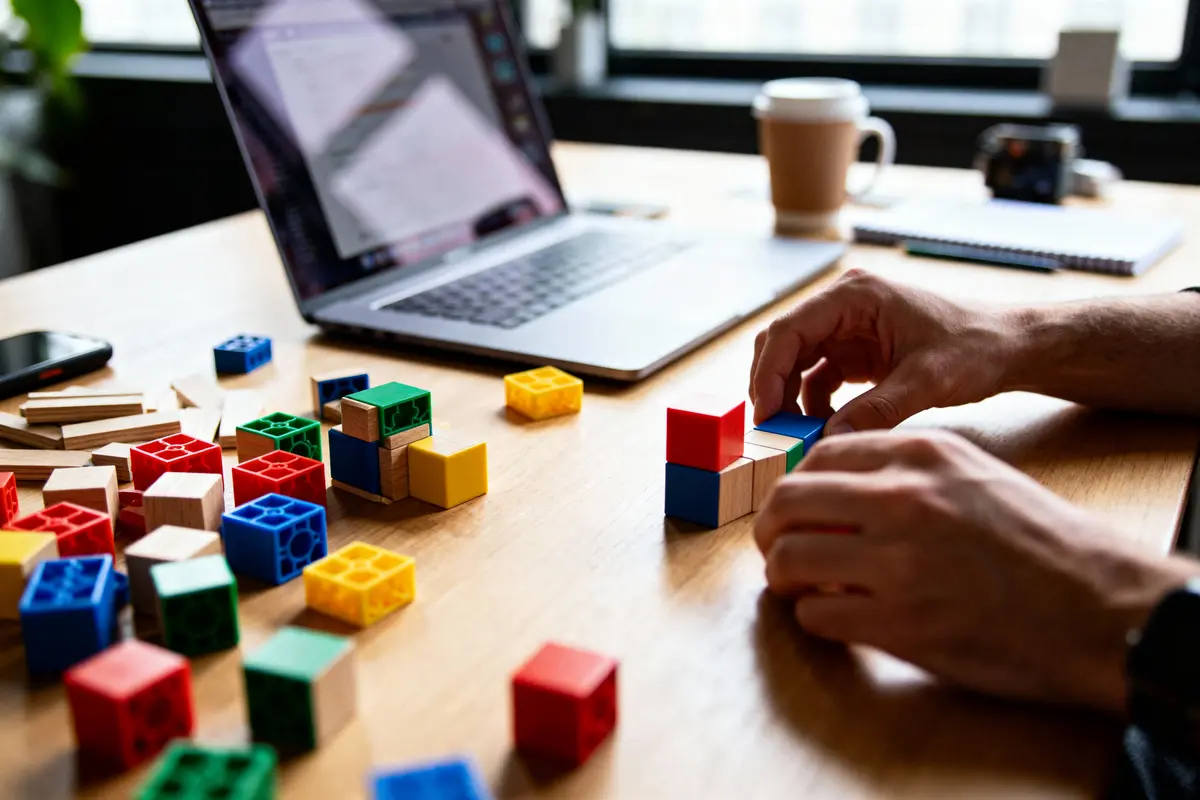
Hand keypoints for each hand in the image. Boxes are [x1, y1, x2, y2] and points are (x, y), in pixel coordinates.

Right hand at [749, 270, 1021, 431]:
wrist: (1009, 348)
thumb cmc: (977, 348)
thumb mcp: (927, 382)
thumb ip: (876, 411)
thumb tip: (830, 440)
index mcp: (855, 295)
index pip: (788, 330)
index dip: (768, 372)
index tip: (764, 414)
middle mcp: (844, 305)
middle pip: (783, 344)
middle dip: (772, 386)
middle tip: (770, 430)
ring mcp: (847, 328)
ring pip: (794, 362)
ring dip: (789, 398)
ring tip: (794, 435)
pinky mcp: (854, 352)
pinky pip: (816, 377)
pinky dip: (812, 404)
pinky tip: (822, 428)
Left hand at [754, 430, 1195, 713]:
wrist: (1096, 602)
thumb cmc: (1039, 539)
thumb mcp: (973, 472)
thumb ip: (904, 469)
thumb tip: (835, 487)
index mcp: (919, 455)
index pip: (818, 456)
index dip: (795, 487)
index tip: (795, 510)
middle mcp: (901, 499)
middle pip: (788, 502)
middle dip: (772, 530)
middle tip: (779, 549)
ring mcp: (897, 561)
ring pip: (790, 558)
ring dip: (784, 576)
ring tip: (800, 587)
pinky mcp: (899, 621)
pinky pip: (816, 614)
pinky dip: (814, 617)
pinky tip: (834, 616)